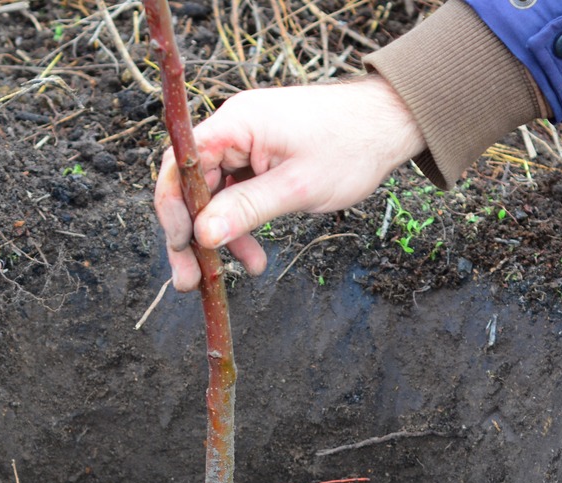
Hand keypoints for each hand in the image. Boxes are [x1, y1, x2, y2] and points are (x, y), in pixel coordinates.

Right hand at [153, 75, 425, 291]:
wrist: (388, 123)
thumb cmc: (351, 146)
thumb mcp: (298, 187)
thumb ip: (247, 210)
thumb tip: (203, 236)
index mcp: (236, 123)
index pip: (181, 165)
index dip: (173, 208)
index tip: (181, 248)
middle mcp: (233, 129)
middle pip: (192, 184)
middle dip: (192, 234)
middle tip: (190, 280)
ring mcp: (245, 143)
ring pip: (214, 195)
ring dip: (220, 236)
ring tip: (233, 274)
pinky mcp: (259, 156)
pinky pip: (236, 194)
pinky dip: (242, 225)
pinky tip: (254, 256)